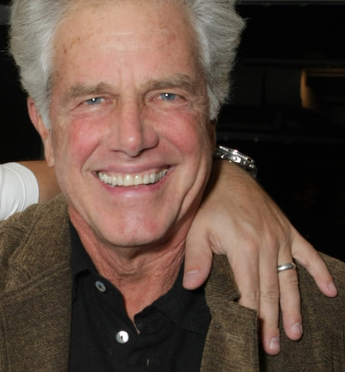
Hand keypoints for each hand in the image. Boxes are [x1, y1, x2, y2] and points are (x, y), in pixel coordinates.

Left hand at [183, 160, 336, 354]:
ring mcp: (281, 238)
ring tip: (296, 331)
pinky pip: (308, 254)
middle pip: (271, 292)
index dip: (251, 315)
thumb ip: (196, 259)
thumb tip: (192, 285)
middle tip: (274, 346)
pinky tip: (330, 291)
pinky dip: (320, 272)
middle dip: (272, 322)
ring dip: (294, 307)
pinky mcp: (288, 231)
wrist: (225, 176)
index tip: (250, 335)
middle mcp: (267, 245)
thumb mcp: (195, 230)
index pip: (249, 291)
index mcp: (243, 248)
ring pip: (290, 279)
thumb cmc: (207, 205)